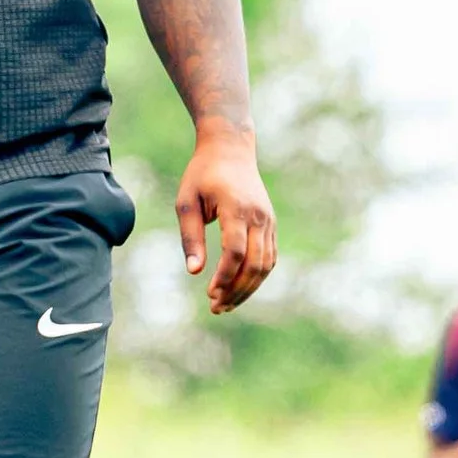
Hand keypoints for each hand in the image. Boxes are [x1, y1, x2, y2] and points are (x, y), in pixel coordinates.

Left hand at [177, 123, 276, 314]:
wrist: (230, 149)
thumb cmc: (202, 175)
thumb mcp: (187, 202)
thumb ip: (191, 236)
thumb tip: (194, 271)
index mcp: (236, 208)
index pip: (235, 251)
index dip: (224, 276)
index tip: (209, 293)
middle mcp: (258, 216)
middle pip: (254, 264)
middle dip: (236, 290)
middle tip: (216, 308)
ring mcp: (268, 221)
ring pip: (265, 265)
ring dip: (247, 289)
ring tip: (226, 304)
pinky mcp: (270, 224)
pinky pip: (269, 257)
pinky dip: (257, 277)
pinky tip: (239, 288)